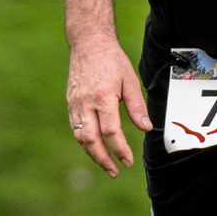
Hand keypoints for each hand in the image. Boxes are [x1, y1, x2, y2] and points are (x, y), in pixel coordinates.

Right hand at [66, 34, 147, 174]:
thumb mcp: (130, 80)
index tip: (128, 161)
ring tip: (106, 165)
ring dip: (92, 154)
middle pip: (91, 140)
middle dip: (103, 159)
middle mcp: (85, 104)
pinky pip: (75, 128)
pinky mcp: (70, 104)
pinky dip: (84, 142)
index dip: (120, 149)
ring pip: (81, 137)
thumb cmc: (112, 61)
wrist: (88, 44)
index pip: (110, 132)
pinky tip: (94, 148)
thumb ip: (137, 106)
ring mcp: (74, 105)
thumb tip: (146, 128)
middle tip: (115, 171)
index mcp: (102, 98)